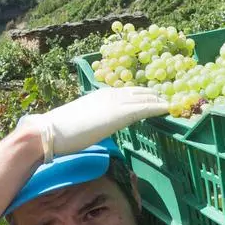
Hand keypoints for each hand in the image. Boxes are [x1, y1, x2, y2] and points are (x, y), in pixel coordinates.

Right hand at [19, 87, 168, 160]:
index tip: (153, 97)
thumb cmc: (59, 131)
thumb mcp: (81, 121)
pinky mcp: (119, 114)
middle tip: (169, 97)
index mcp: (100, 95)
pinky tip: (170, 108)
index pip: (126, 92)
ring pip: (144, 97)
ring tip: (174, 102)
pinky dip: (158, 107)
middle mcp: (109, 95)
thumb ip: (93, 120)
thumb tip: (95, 127)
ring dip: (159, 99)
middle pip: (138, 92)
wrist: (51, 132)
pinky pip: (145, 108)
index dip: (141, 94)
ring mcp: (115, 103)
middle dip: (154, 95)